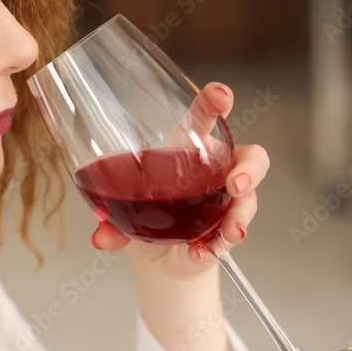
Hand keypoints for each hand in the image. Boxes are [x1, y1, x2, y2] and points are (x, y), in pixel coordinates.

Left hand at [89, 82, 270, 279]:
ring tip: (227, 234)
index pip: (204, 117)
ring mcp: (227, 200)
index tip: (221, 94)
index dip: (215, 101)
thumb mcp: (125, 214)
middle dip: (249, 168)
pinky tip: (201, 252)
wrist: (159, 256)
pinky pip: (234, 233)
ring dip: (240, 216)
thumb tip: (102, 237)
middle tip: (236, 184)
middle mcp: (214, 170)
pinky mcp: (229, 227)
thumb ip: (112, 223)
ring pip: (249, 199)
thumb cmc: (147, 215)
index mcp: (187, 149)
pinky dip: (217, 246)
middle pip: (249, 157)